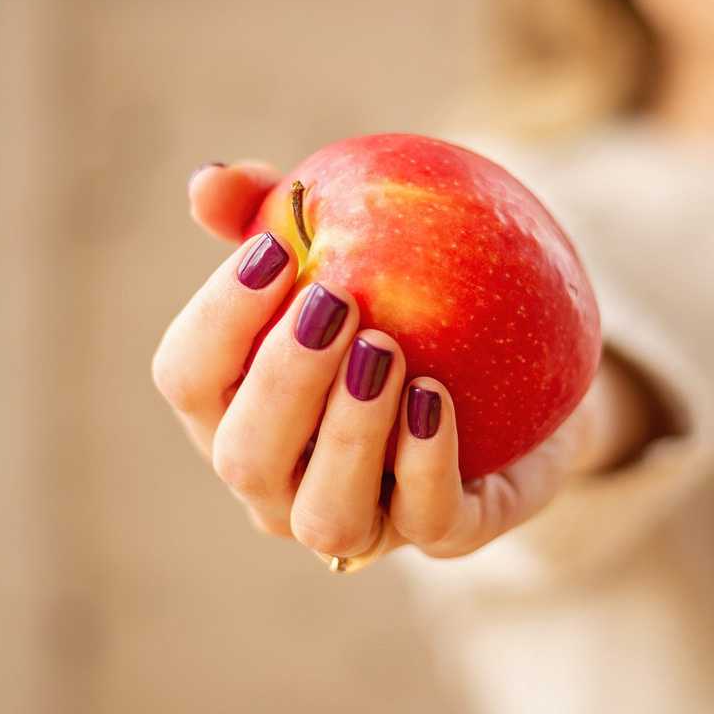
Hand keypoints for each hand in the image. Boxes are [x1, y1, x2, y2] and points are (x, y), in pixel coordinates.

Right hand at [152, 162, 590, 563]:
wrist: (525, 357)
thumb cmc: (404, 292)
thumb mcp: (346, 238)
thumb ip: (274, 210)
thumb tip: (210, 179)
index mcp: (233, 410)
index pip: (187, 378)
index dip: (218, 319)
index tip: (273, 251)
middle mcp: (280, 482)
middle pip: (245, 457)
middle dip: (283, 381)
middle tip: (335, 302)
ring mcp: (360, 521)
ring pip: (327, 515)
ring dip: (350, 433)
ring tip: (386, 352)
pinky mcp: (443, 534)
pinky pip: (427, 522)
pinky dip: (427, 463)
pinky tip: (435, 396)